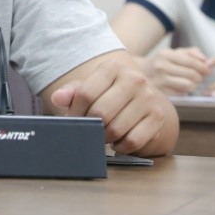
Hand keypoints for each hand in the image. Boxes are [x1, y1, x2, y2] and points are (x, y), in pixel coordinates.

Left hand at [50, 55, 169, 154]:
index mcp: (113, 67)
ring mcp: (148, 98)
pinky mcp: (157, 117)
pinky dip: (121, 146)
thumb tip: (57, 98)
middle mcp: (134, 79)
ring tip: (102, 135)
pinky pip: (132, 140)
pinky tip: (117, 142)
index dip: (74, 112)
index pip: (85, 94)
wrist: (142, 101)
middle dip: (90, 127)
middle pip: (100, 113)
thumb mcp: (89, 88)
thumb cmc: (108, 95)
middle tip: (87, 131)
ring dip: (105, 138)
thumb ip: (72, 93)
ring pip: (116, 129)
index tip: (73, 120)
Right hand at [141, 46, 210, 94]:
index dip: (204, 67)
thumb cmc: (161, 62)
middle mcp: (161, 67)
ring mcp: (160, 81)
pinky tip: (182, 88)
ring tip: (193, 82)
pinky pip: (181, 94)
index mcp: (165, 54)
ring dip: (194, 85)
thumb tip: (206, 59)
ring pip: (188, 85)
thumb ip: (191, 53)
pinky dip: (185, 92)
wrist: (139, 73)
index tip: (209, 70)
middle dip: (201, 76)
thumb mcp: (173, 53)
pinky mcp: (160, 93)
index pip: (191, 61)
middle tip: (202, 77)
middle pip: (192, 74)